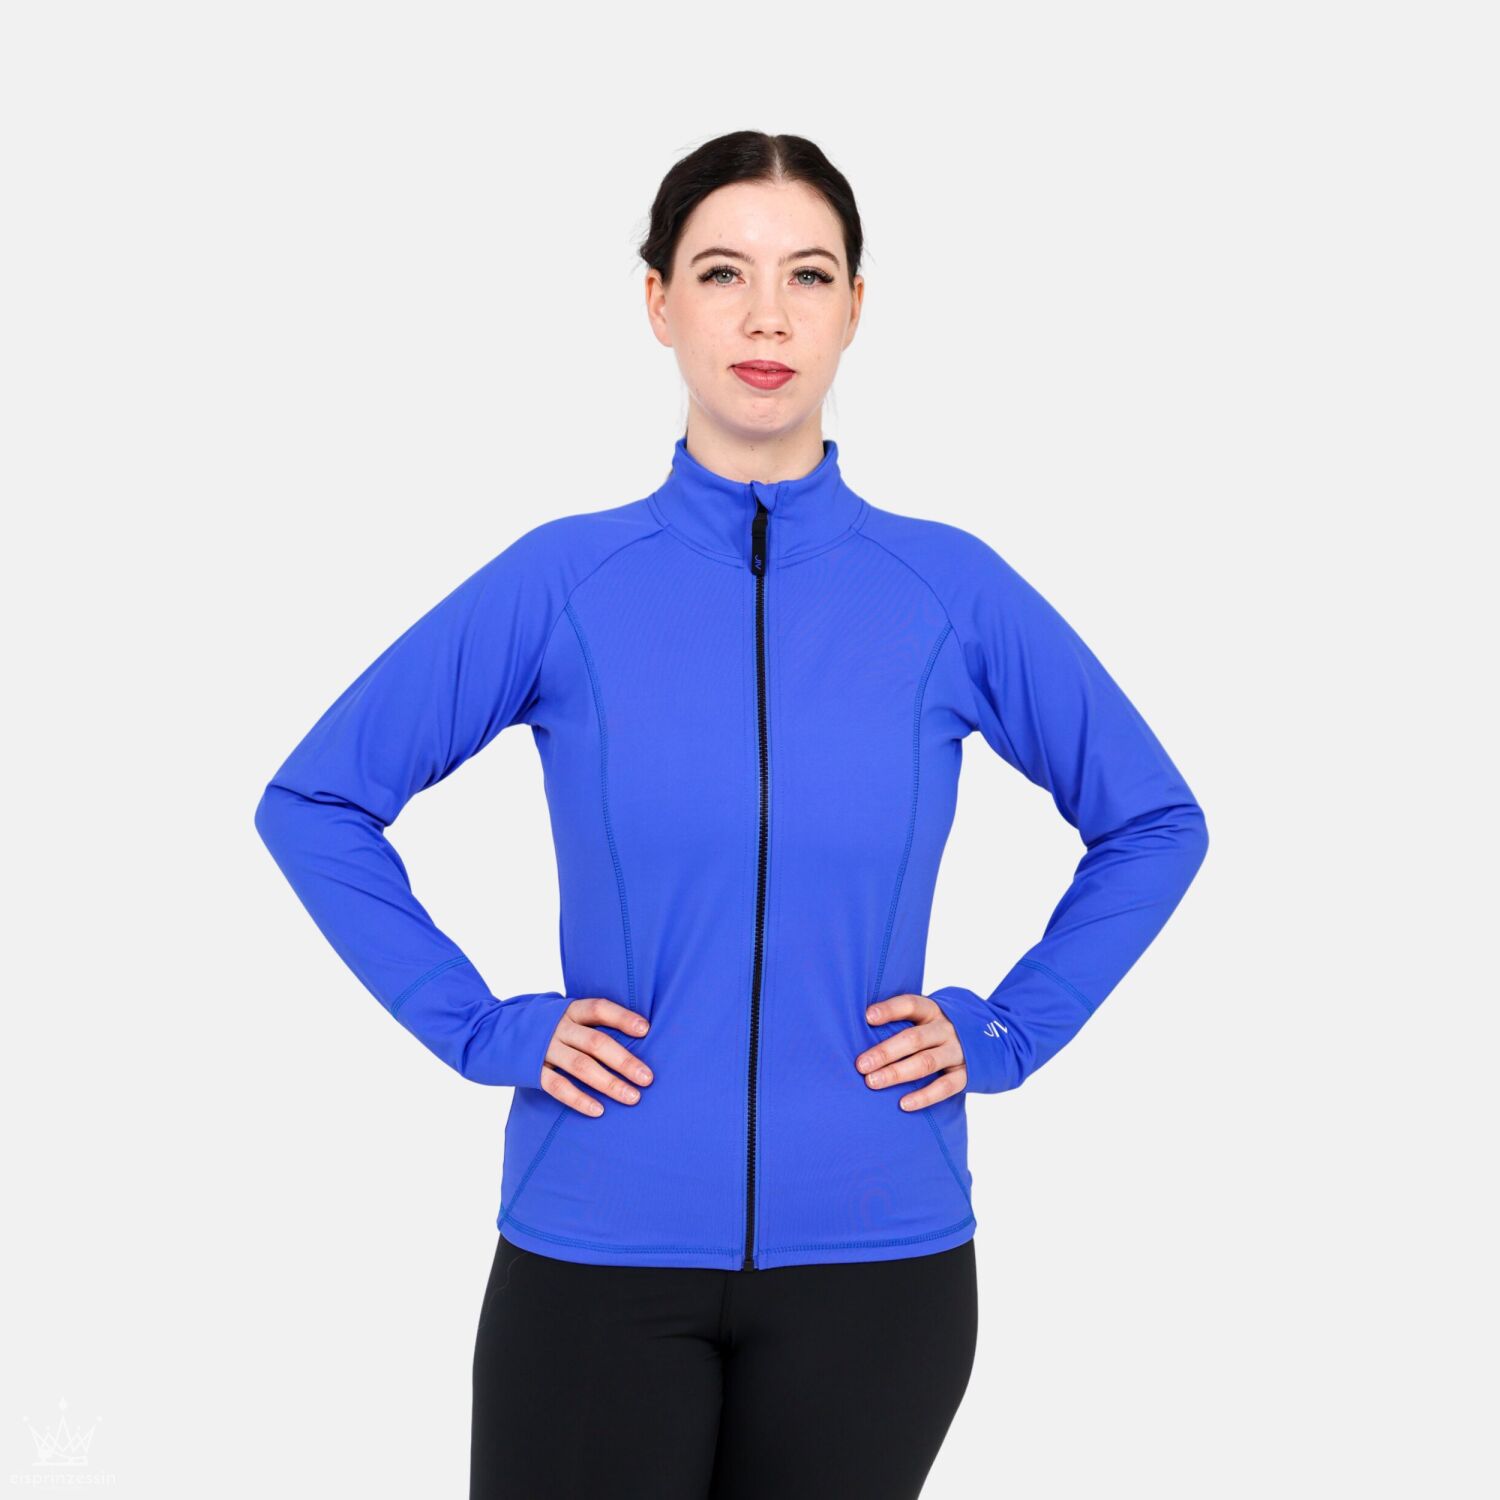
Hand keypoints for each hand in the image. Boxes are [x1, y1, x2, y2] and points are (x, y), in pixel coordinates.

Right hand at [541, 998, 653, 1116]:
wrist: (497, 1032)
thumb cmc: (547, 1026)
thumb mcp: (566, 1016)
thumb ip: (591, 1024)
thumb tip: (638, 1036)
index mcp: (571, 1010)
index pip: (599, 1008)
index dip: (622, 1018)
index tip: (645, 1030)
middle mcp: (558, 1027)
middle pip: (595, 1042)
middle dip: (624, 1061)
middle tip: (647, 1078)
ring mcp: (544, 1049)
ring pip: (581, 1066)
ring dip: (609, 1083)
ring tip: (632, 1097)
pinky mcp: (531, 1070)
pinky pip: (557, 1086)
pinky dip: (578, 1099)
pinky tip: (598, 1110)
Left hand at [856, 994, 966, 1109]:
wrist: (990, 1037)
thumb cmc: (937, 1029)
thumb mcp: (926, 1017)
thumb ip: (901, 1021)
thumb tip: (857, 1029)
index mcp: (933, 1010)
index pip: (910, 1004)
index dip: (890, 1010)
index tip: (867, 1017)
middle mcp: (946, 1029)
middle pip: (914, 1039)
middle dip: (885, 1052)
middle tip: (861, 1065)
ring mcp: (958, 1051)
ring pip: (926, 1062)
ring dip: (898, 1073)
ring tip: (872, 1083)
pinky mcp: (967, 1074)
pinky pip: (946, 1087)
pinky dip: (924, 1096)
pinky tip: (903, 1104)